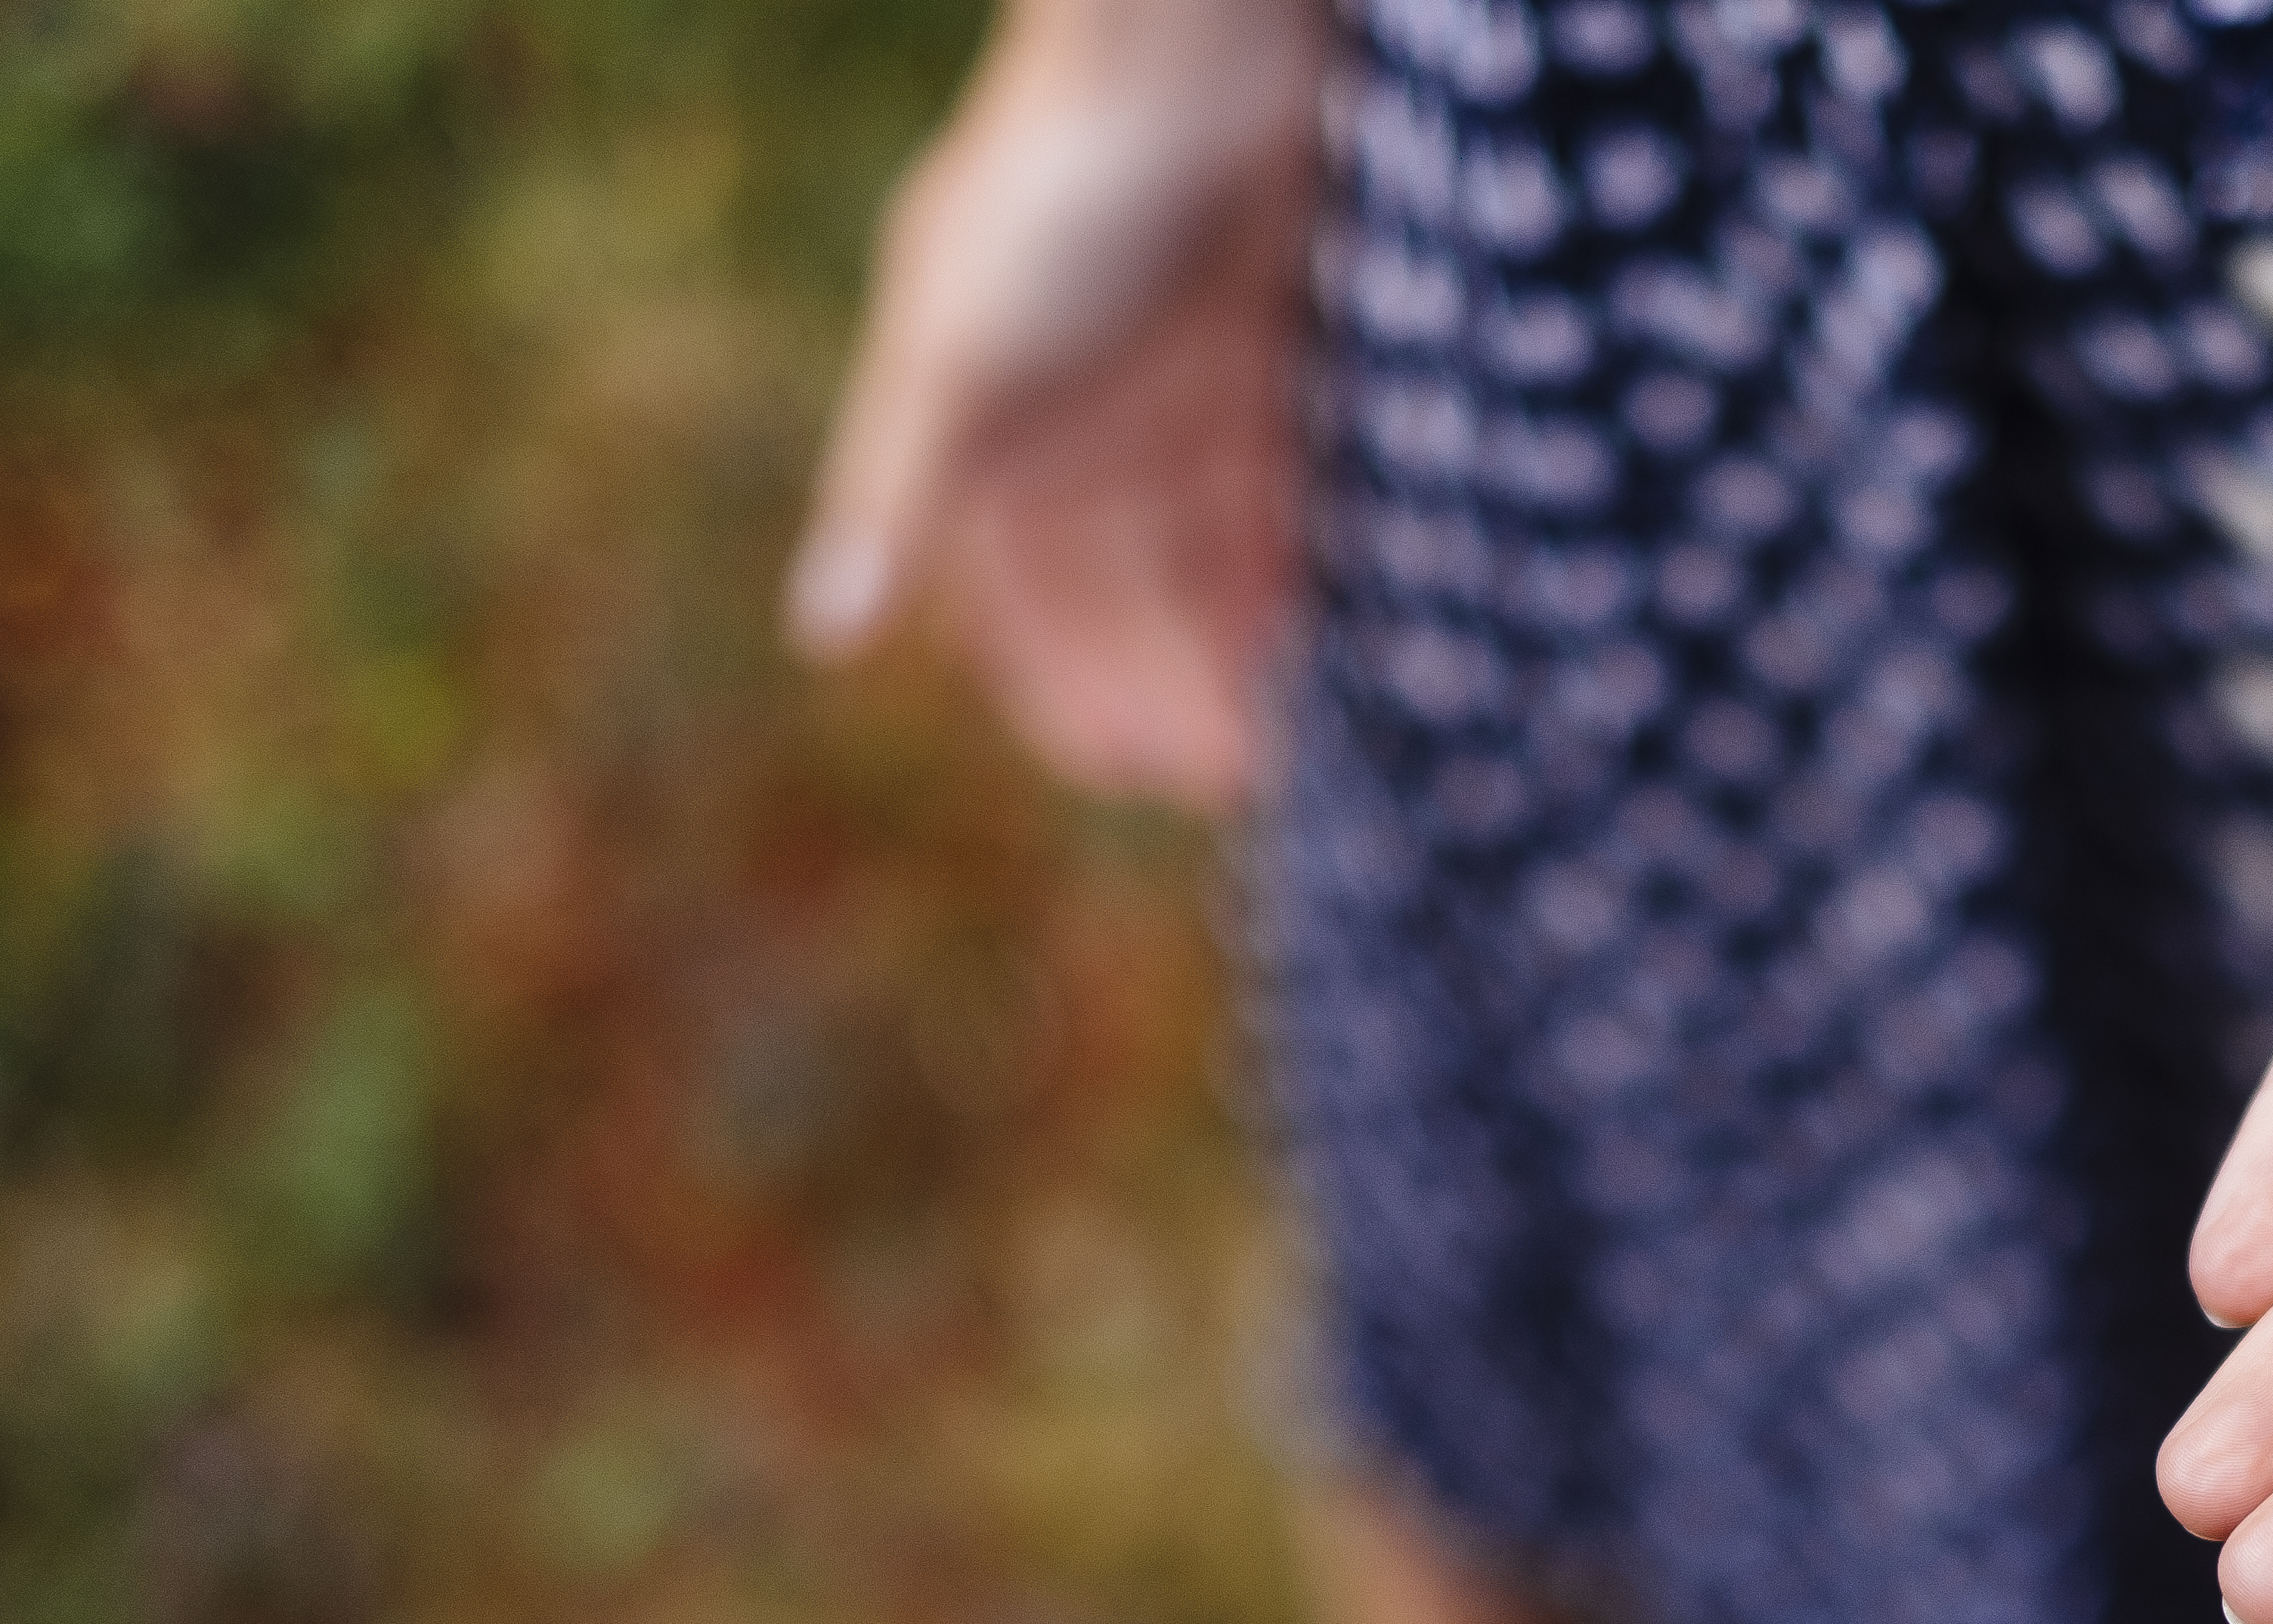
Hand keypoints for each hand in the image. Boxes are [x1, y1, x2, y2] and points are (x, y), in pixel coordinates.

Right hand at [786, 0, 1318, 807]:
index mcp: (983, 431)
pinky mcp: (1260, 354)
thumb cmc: (1054, 189)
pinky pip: (1275, 489)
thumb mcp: (957, 352)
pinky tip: (1335, 637)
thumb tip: (823, 639)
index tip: (1126, 774)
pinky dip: (1294, 560)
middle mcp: (1075, 422)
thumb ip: (896, 494)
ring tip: (1293, 743)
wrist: (1192, 40)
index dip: (1062, 686)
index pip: (1012, 597)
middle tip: (1234, 787)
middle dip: (1167, 686)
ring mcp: (1169, 389)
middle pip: (1120, 592)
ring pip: (1203, 554)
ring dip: (1238, 645)